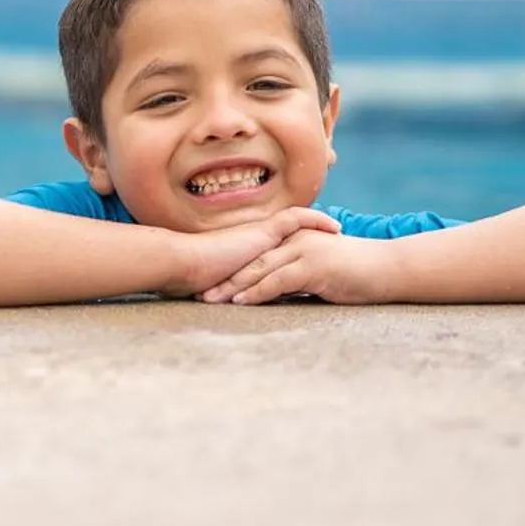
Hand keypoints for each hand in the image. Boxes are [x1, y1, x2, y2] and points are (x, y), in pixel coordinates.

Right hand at [161, 207, 341, 298]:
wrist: (184, 264)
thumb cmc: (196, 279)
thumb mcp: (224, 287)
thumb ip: (236, 290)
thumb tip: (240, 305)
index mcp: (248, 252)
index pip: (277, 244)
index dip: (297, 246)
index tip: (314, 250)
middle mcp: (255, 239)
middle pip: (292, 233)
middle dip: (314, 235)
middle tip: (337, 240)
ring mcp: (259, 234)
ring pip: (297, 224)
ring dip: (319, 227)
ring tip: (340, 233)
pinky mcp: (261, 232)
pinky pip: (295, 220)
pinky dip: (315, 220)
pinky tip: (332, 227)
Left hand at [199, 229, 399, 305]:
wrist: (388, 269)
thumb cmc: (356, 274)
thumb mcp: (319, 273)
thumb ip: (294, 278)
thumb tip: (271, 295)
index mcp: (294, 239)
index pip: (256, 255)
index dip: (231, 270)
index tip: (208, 284)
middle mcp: (295, 240)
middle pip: (251, 260)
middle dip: (224, 278)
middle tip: (199, 294)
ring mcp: (304, 250)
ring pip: (260, 269)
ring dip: (234, 286)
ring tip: (212, 300)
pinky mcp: (314, 265)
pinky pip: (279, 279)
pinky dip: (258, 291)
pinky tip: (242, 301)